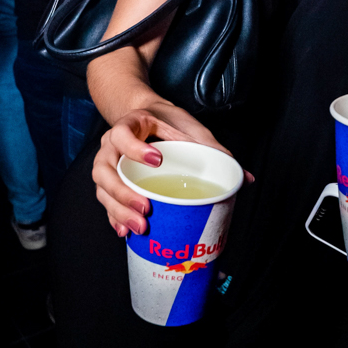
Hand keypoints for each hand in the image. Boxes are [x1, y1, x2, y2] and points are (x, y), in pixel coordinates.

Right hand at [92, 101, 234, 237]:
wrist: (148, 116)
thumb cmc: (168, 122)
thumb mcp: (191, 130)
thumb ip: (215, 150)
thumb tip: (245, 178)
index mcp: (130, 125)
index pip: (122, 135)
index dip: (135, 148)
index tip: (157, 160)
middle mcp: (111, 145)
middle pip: (105, 170)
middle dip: (124, 193)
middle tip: (146, 207)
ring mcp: (108, 164)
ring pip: (103, 189)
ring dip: (118, 209)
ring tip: (139, 225)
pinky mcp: (110, 181)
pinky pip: (106, 201)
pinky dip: (114, 216)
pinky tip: (124, 230)